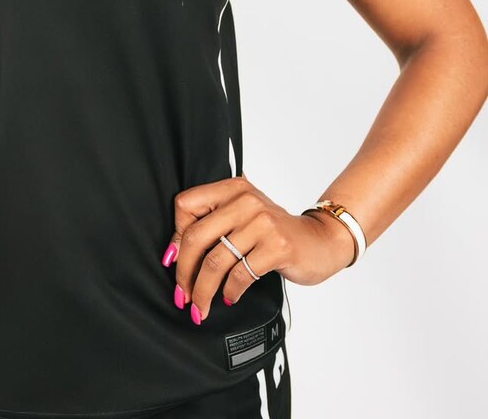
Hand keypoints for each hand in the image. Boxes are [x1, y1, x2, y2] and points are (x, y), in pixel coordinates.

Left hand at [160, 174, 355, 322]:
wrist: (321, 241)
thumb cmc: (275, 232)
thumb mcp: (243, 216)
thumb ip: (212, 223)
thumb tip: (173, 252)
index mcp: (232, 188)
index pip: (186, 205)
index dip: (176, 237)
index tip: (172, 261)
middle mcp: (245, 200)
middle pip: (196, 237)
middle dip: (183, 272)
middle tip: (182, 295)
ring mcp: (262, 222)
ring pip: (216, 261)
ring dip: (203, 291)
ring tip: (200, 306)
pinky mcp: (277, 246)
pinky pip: (240, 274)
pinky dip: (230, 291)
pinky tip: (229, 297)